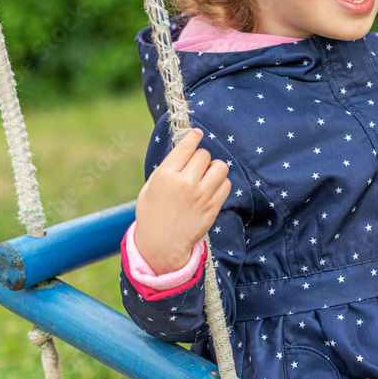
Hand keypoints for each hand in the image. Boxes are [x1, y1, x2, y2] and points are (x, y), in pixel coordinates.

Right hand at [134, 128, 230, 274]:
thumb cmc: (152, 213)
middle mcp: (185, 183)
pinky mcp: (213, 207)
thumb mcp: (150, 187)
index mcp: (166, 176)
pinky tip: (212, 188)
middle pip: (204, 155)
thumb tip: (185, 149)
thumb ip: (168, 167)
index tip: (197, 134)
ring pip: (220, 167)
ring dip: (214, 168)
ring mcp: (201, 196)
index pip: (186, 147)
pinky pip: (227, 184)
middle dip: (200, 158)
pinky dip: (221, 183)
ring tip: (206, 176)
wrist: (161, 244)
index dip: (193, 137)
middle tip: (195, 167)